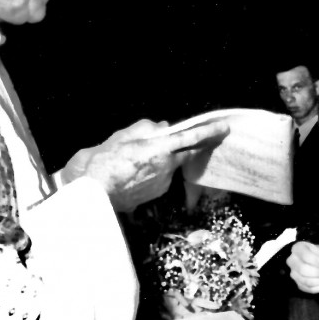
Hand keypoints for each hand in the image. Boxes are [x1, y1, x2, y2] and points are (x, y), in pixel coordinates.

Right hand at [61, 119, 228, 211]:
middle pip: (188, 152)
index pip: (191, 138)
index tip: (224, 127)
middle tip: (204, 137)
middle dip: (197, 145)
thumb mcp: (124, 136)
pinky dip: (158, 170)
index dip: (209, 131)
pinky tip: (140, 170)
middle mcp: (167, 166)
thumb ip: (147, 128)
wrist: (94, 191)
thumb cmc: (105, 160)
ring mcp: (164, 181)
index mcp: (160, 148)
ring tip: (143, 156)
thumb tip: (164, 127)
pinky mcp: (158, 193)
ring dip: (167, 158)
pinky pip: (164, 176)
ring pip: (173, 164)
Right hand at [286, 241, 318, 293]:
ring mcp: (294, 274)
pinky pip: (309, 289)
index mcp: (298, 249)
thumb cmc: (318, 253)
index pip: (305, 256)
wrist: (311, 260)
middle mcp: (292, 261)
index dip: (317, 261)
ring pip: (305, 281)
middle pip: (303, 270)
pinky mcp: (299, 284)